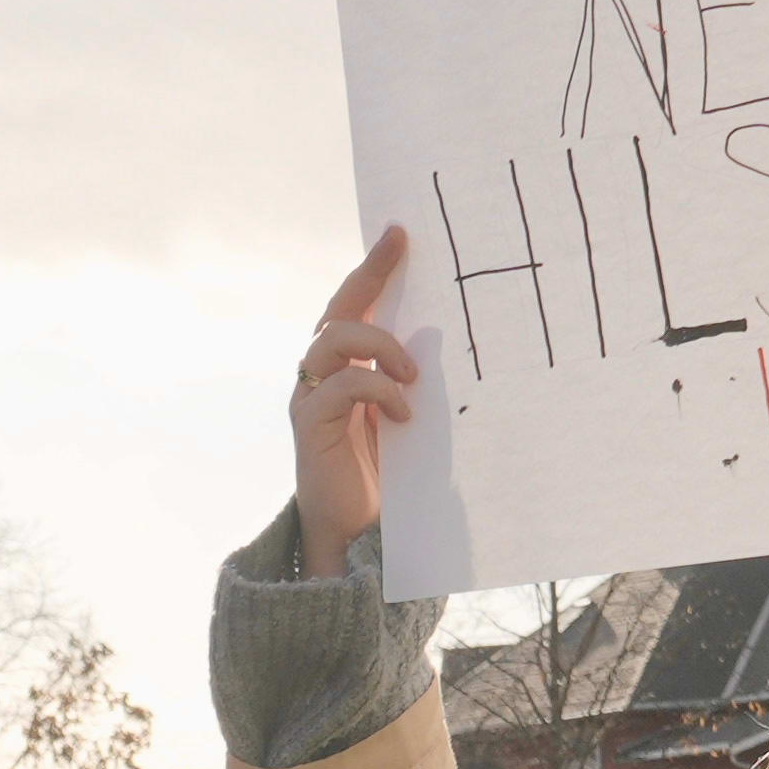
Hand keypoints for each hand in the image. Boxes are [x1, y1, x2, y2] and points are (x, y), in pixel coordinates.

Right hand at [293, 228, 421, 567]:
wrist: (357, 536)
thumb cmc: (389, 477)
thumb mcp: (409, 416)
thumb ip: (414, 380)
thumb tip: (457, 339)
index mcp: (347, 368)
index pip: (356, 305)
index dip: (374, 268)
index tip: (400, 233)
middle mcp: (322, 375)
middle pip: (338, 308)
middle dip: (369, 273)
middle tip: (401, 246)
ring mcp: (312, 399)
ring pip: (333, 338)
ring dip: (379, 344)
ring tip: (413, 373)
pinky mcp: (311, 427)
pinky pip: (341, 387)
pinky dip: (377, 389)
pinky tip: (404, 414)